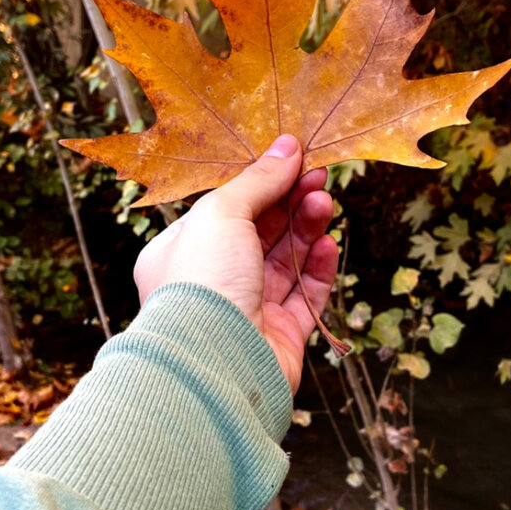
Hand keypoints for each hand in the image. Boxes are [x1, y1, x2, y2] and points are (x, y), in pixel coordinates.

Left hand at [134, 135, 338, 392]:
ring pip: (285, 262)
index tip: (294, 160)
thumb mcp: (222, 213)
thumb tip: (287, 146)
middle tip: (319, 176)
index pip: (225, 211)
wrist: (214, 363)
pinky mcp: (279, 338)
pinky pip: (305, 297)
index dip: (261, 184)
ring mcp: (247, 312)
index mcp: (180, 254)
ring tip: (325, 202)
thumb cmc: (202, 282)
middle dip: (290, 203)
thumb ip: (257, 180)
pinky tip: (329, 243)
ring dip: (307, 229)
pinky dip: (319, 269)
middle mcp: (212, 283)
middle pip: (259, 234)